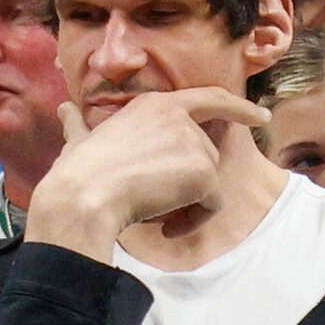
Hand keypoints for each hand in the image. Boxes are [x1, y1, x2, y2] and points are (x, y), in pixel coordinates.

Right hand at [24, 88, 266, 256]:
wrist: (84, 197)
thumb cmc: (78, 173)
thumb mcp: (80, 140)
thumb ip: (79, 125)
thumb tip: (63, 111)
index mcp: (154, 104)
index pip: (208, 99)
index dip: (238, 108)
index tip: (261, 116)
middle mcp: (179, 116)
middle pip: (206, 156)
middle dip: (189, 185)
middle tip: (155, 202)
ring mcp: (193, 141)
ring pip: (209, 183)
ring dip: (188, 204)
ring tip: (154, 211)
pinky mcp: (203, 171)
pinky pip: (212, 205)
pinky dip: (194, 221)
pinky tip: (167, 226)